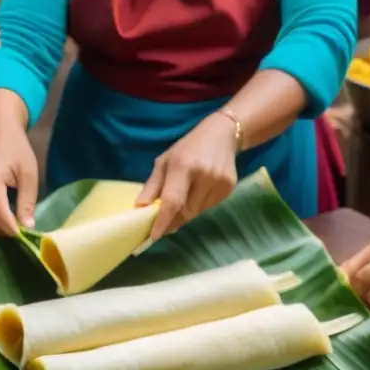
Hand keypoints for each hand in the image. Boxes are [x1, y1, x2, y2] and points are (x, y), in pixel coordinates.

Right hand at [0, 128, 38, 235]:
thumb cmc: (17, 151)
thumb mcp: (29, 175)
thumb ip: (27, 202)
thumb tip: (29, 227)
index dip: (13, 230)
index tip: (29, 237)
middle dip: (8, 230)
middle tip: (26, 230)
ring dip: (1, 228)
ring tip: (19, 222)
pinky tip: (8, 217)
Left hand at [135, 112, 237, 247]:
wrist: (223, 133)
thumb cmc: (188, 148)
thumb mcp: (165, 161)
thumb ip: (152, 186)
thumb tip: (140, 208)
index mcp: (184, 166)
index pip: (173, 201)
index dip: (163, 221)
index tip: (153, 236)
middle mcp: (204, 175)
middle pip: (185, 212)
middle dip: (172, 220)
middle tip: (163, 222)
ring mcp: (219, 182)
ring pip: (197, 212)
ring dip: (185, 212)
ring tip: (184, 197)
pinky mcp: (229, 188)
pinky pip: (208, 207)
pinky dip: (198, 206)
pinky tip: (199, 191)